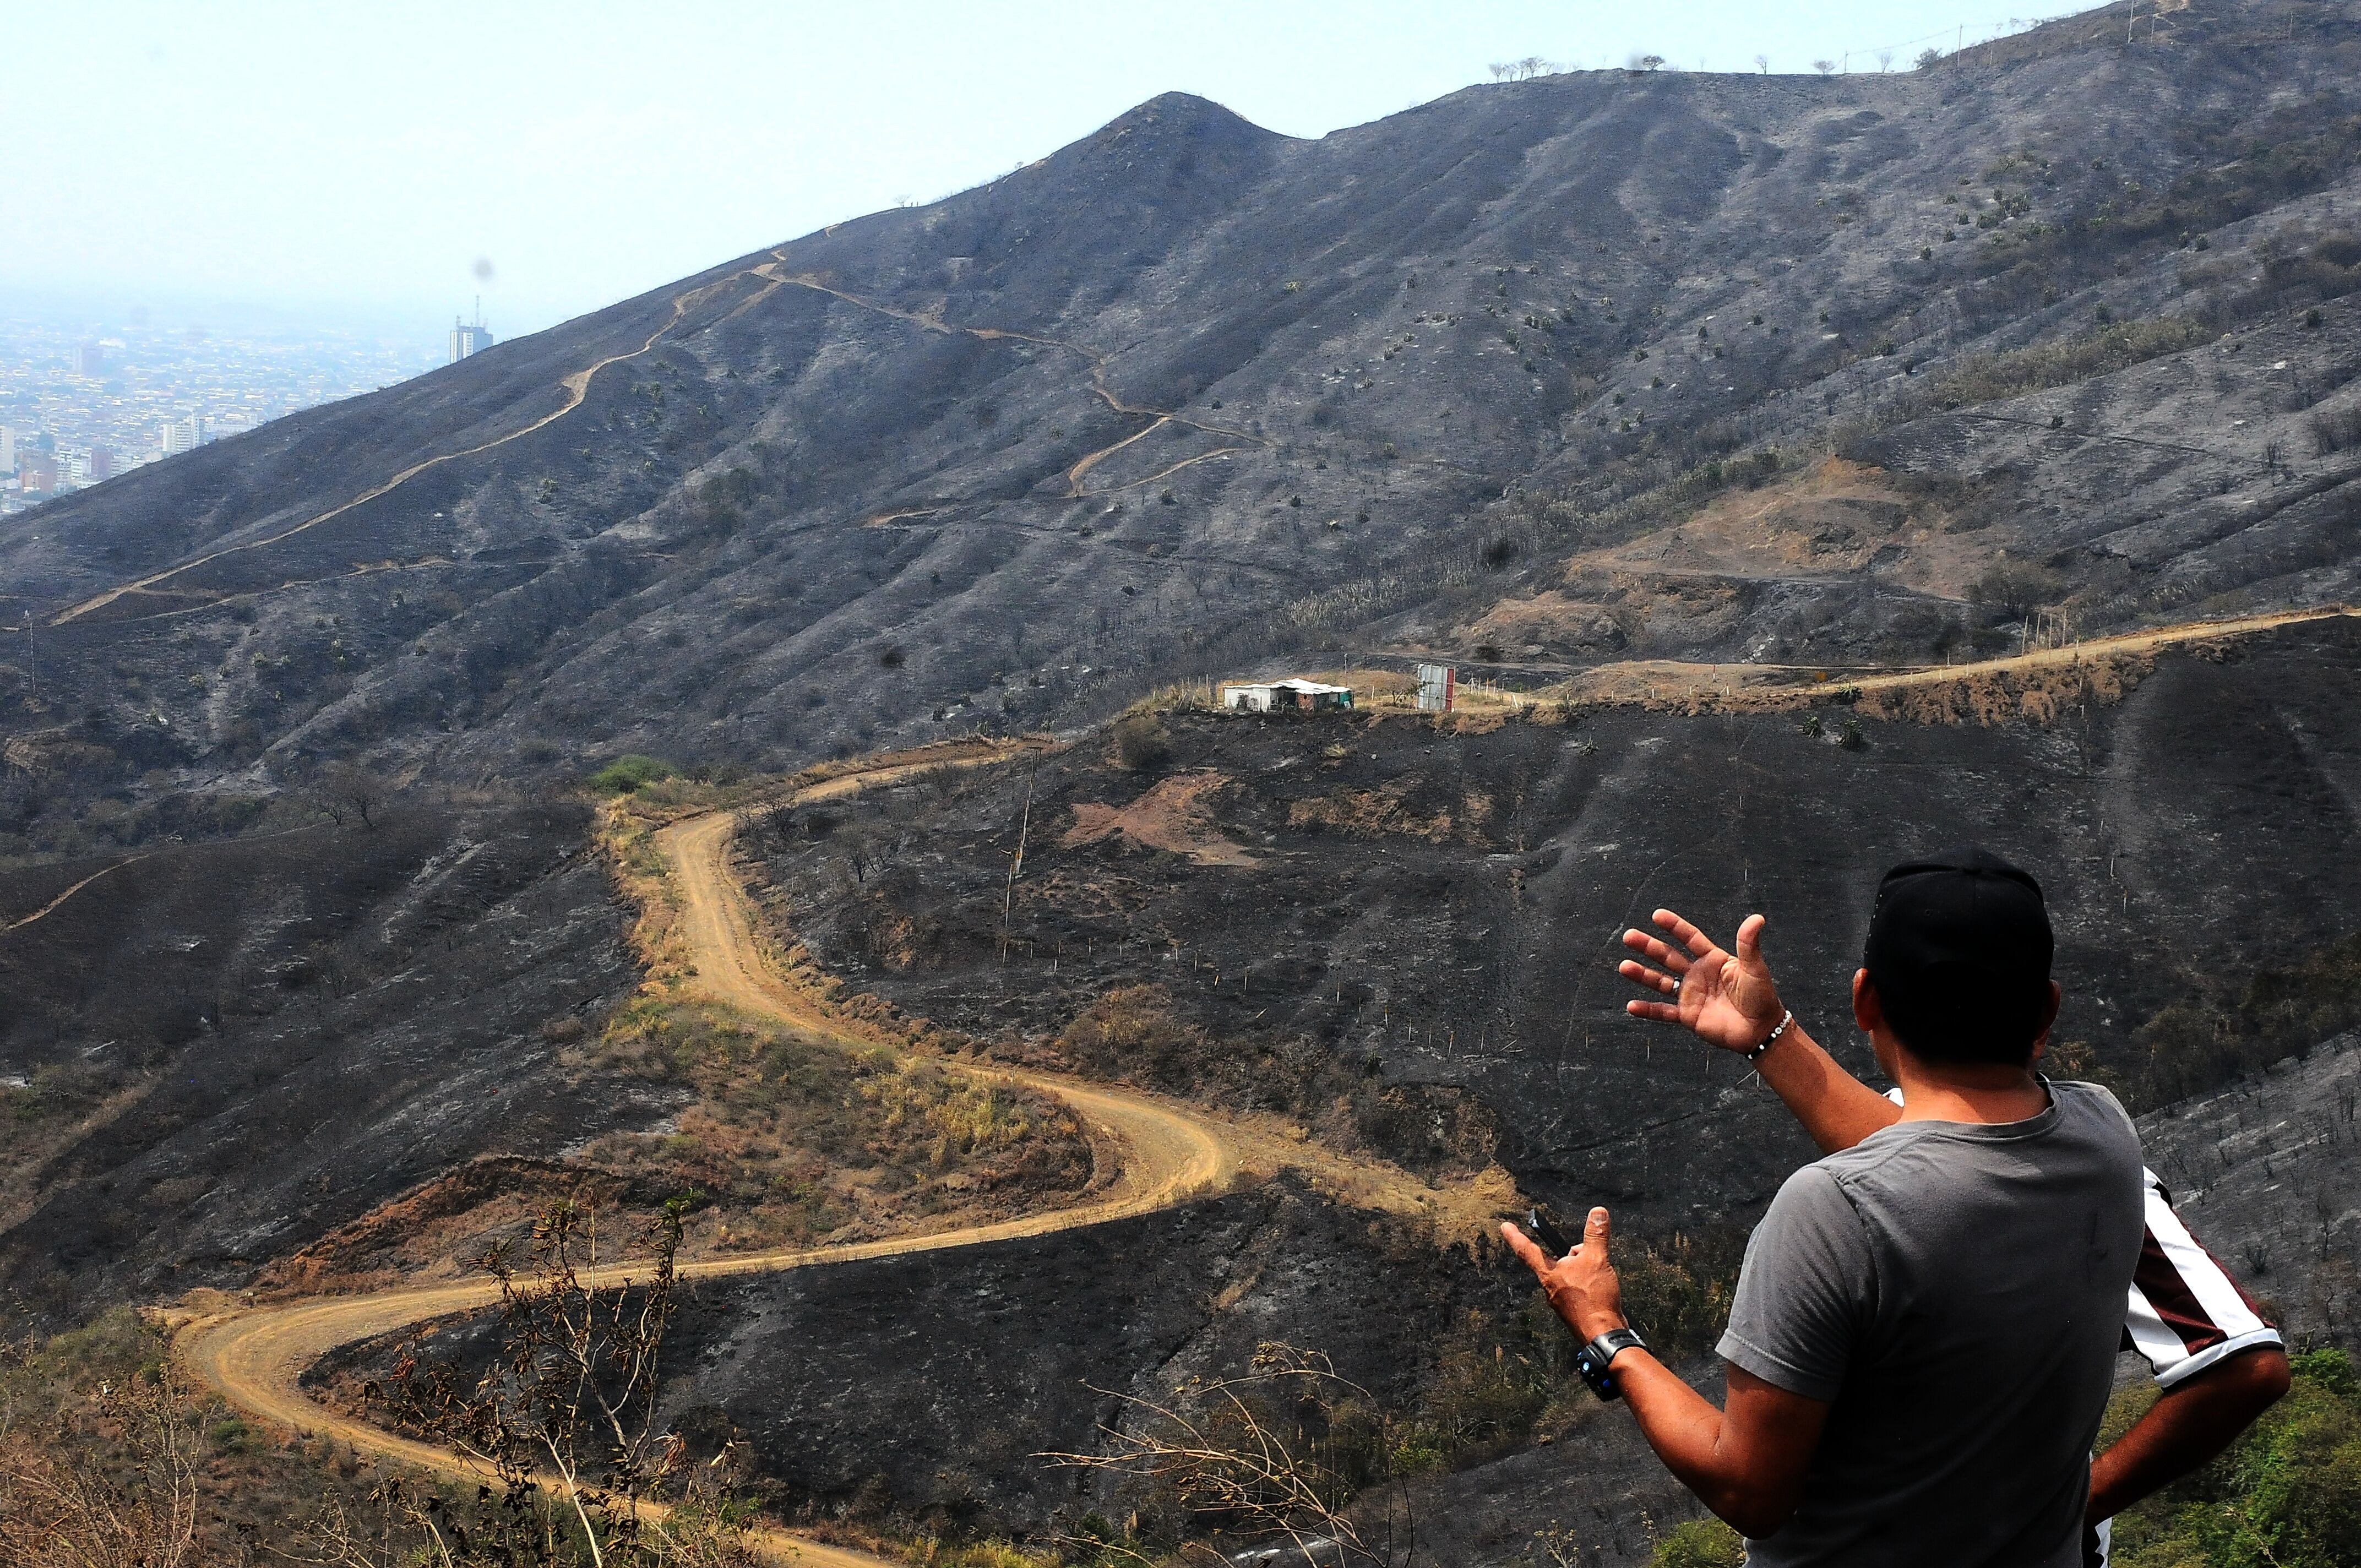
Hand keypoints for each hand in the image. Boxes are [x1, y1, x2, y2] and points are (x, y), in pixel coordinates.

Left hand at [1501, 1205, 1625, 1341]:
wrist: (1604, 1333)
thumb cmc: (1594, 1300)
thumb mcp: (1597, 1259)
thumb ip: (1595, 1235)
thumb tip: (1597, 1213)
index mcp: (1548, 1274)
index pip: (1525, 1250)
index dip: (1515, 1236)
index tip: (1505, 1227)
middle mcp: (1550, 1287)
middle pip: (1552, 1261)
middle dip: (1569, 1253)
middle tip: (1583, 1252)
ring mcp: (1561, 1299)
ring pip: (1567, 1274)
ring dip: (1581, 1268)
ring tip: (1597, 1271)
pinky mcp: (1573, 1308)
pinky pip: (1577, 1287)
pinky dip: (1587, 1281)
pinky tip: (1599, 1285)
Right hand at [1618, 908, 1785, 1053]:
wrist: (1760, 1030)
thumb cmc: (1761, 996)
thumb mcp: (1754, 968)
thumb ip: (1749, 944)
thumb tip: (1758, 918)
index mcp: (1712, 959)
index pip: (1689, 938)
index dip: (1674, 927)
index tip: (1657, 915)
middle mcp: (1697, 974)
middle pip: (1667, 957)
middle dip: (1648, 946)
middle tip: (1628, 936)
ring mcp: (1690, 995)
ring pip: (1660, 982)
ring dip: (1642, 975)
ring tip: (1624, 967)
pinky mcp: (1688, 1016)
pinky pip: (1663, 1012)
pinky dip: (1647, 1010)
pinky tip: (1631, 1006)